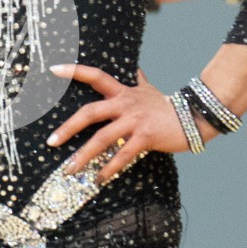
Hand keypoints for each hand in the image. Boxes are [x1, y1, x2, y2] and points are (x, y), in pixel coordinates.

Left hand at [46, 64, 195, 181]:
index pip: (96, 76)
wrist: (194, 116)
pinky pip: (122, 155)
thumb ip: (139, 80)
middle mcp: (125, 104)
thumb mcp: (150, 90)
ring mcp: (135, 121)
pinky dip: (109, 168)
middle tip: (51, 142)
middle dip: (68, 128)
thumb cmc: (168, 106)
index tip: (53, 69)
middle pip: (90, 112)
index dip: (75, 71)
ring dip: (84, 155)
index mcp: (123, 92)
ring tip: (70, 169)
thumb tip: (136, 69)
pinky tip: (98, 178)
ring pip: (102, 138)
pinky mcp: (145, 138)